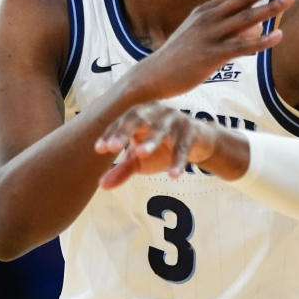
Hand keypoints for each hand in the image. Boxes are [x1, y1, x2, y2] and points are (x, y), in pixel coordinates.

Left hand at [94, 102, 218, 185]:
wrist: (199, 143)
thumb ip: (122, 170)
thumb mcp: (140, 159)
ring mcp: (175, 120)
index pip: (121, 121)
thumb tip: (102, 186)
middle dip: (124, 131)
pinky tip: (173, 175)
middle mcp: (156, 112)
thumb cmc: (163, 147)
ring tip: (140, 153)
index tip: (99, 149)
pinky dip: (178, 161)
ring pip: (161, 129)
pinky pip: (183, 146)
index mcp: (140, 114)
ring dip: (150, 140)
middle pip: (138, 118)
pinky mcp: (192, 131)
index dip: (110, 134)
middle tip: (113, 147)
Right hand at [124, 0, 295, 100]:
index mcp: (206, 11)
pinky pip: (241, 46)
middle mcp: (208, 18)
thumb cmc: (179, 57)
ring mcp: (209, 35)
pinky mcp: (210, 55)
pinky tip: (278, 36)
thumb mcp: (199, 35)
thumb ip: (224, 29)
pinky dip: (261, 41)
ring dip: (270, 7)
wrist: (152, 75)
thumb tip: (251, 28)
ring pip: (246, 18)